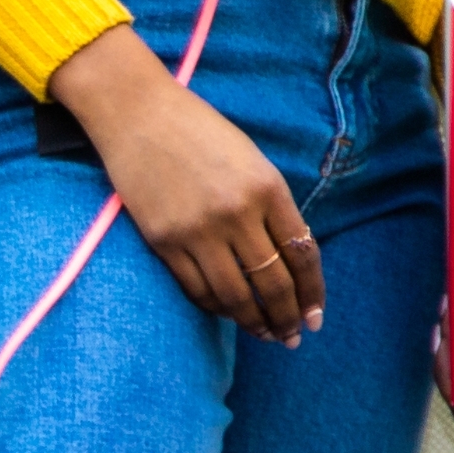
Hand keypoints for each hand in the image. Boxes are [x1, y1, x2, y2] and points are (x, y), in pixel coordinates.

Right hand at [48, 22, 318, 342]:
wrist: (138, 114)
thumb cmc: (198, 133)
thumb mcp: (250, 161)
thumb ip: (271, 207)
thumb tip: (286, 259)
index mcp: (268, 188)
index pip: (303, 255)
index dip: (312, 293)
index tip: (315, 317)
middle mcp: (237, 213)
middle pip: (273, 283)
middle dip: (287, 317)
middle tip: (292, 338)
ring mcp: (198, 230)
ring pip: (235, 295)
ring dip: (253, 321)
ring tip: (264, 334)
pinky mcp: (164, 241)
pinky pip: (196, 288)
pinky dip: (215, 307)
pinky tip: (226, 312)